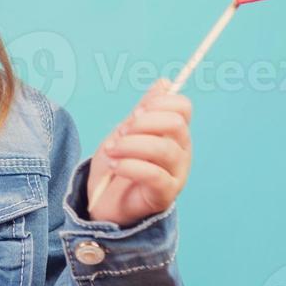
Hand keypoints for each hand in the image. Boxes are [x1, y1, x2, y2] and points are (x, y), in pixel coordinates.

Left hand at [85, 78, 192, 225]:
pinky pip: (153, 175)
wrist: (103, 202)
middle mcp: (181, 152)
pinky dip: (130, 166)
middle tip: (120, 133)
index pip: (182, 107)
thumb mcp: (126, 132)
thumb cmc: (118, 166)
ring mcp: (176, 174)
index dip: (159, 103)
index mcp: (174, 133)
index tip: (135, 112)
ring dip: (130, 145)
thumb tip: (165, 83)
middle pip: (176, 125)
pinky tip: (115, 165)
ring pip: (163, 149)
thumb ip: (145, 110)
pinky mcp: (165, 195)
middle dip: (143, 124)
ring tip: (111, 150)